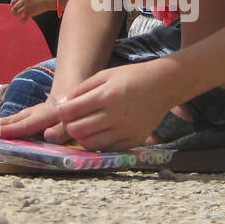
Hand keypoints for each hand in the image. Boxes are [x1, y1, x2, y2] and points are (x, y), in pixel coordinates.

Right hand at [0, 99, 70, 143]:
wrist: (70, 97)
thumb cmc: (71, 116)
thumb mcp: (71, 124)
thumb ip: (61, 131)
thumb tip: (49, 136)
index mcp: (43, 117)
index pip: (25, 126)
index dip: (9, 130)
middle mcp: (30, 114)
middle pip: (9, 122)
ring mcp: (25, 115)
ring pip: (5, 121)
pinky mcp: (22, 117)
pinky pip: (6, 122)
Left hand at [9, 0, 52, 19]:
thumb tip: (15, 5)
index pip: (13, 1)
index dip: (12, 5)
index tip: (13, 7)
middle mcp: (24, 1)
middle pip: (14, 7)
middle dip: (13, 12)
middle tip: (15, 14)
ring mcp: (28, 6)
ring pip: (18, 13)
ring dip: (17, 16)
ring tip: (19, 16)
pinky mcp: (32, 12)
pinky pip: (24, 19)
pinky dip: (22, 21)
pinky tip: (22, 21)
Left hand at [51, 62, 178, 151]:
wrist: (163, 85)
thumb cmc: (131, 77)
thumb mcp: (105, 75)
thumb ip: (82, 90)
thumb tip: (61, 105)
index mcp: (107, 96)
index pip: (71, 112)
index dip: (61, 113)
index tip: (62, 112)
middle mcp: (116, 115)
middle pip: (78, 130)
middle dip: (70, 126)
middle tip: (73, 121)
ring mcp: (126, 130)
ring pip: (90, 144)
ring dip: (83, 137)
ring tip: (86, 128)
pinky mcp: (134, 140)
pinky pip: (108, 149)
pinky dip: (100, 143)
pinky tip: (101, 133)